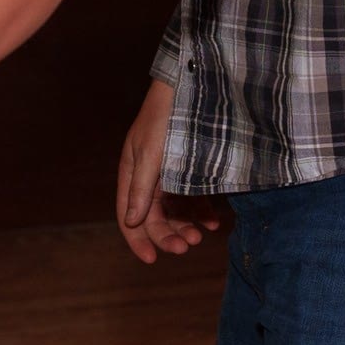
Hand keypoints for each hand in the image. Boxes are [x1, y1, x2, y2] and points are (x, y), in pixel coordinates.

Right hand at [116, 79, 226, 263]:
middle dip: (169, 235)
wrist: (195, 83)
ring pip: (176, 211)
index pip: (128, 216)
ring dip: (187, 226)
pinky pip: (195, 199)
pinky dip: (203, 212)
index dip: (138, 240)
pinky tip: (215, 221)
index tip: (152, 260)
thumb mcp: (152, 152)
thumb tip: (131, 222)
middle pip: (155, 217)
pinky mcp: (192, 169)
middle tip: (189, 246)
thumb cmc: (167, 115)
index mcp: (132, 173)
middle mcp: (150, 177)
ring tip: (203, 235)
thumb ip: (142, 188)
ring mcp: (172, 173)